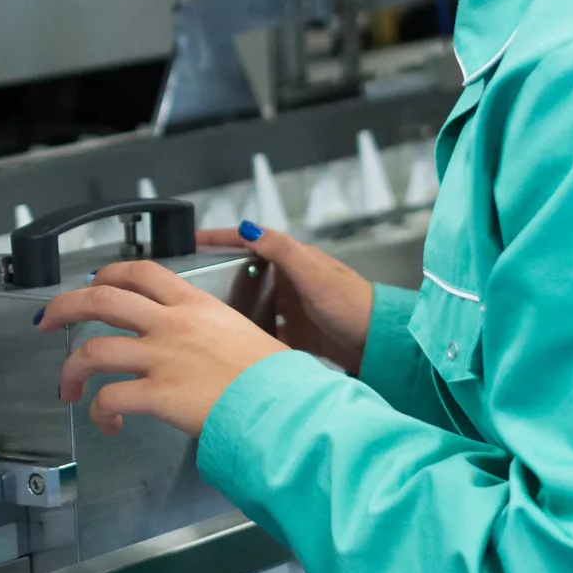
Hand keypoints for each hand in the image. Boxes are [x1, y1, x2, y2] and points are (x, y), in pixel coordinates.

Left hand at [38, 260, 287, 438]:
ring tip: (68, 387)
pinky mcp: (157, 394)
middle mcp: (172, 324)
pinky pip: (109, 399)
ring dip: (70, 369)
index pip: (141, 272)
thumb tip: (207, 347)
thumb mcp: (244, 334)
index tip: (93, 284)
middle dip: (64, 306)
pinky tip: (107, 423)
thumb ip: (215, 332)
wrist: (283, 405)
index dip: (107, 274)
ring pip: (93, 350)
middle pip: (102, 299)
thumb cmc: (274, 378)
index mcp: (195, 306)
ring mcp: (161, 358)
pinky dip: (99, 412)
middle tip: (48, 320)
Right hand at [203, 222, 374, 375]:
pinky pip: (267, 331)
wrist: (378, 343)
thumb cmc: (353, 305)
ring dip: (236, 307)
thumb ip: (283, 251)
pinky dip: (253, 333)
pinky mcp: (299, 333)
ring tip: (209, 314)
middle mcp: (293, 281)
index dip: (223, 238)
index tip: (195, 238)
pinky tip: (239, 342)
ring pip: (256, 302)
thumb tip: (249, 229)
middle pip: (250, 272)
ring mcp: (295, 307)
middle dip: (222, 273)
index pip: (253, 241)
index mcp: (296, 261)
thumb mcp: (314, 275)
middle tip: (194, 280)